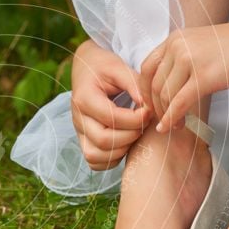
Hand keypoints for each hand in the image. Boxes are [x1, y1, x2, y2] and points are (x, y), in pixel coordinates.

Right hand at [71, 40, 151, 170]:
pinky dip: (111, 159)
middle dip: (131, 135)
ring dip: (121, 149)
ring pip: (95, 155)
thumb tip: (147, 105)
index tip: (150, 110)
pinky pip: (94, 161)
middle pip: (103, 140)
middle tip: (145, 124)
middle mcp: (78, 118)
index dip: (135, 118)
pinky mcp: (83, 140)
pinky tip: (124, 143)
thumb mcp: (118, 67)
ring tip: (135, 133)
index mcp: (84, 97)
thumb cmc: (103, 67)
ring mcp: (79, 132)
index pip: (111, 118)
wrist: (86, 69)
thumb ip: (134, 83)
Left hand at [140, 19, 228, 131]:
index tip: (151, 106)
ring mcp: (189, 60)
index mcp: (175, 39)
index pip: (146, 68)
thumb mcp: (201, 46)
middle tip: (162, 120)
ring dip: (166, 115)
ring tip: (174, 126)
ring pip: (165, 96)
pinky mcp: (204, 76)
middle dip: (155, 107)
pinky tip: (172, 127)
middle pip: (153, 84)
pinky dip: (172, 119)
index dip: (144, 91)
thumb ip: (182, 60)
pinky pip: (179, 103)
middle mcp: (177, 47)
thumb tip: (169, 84)